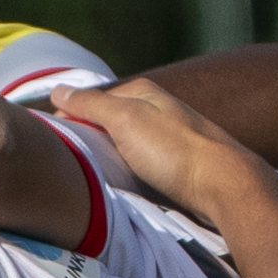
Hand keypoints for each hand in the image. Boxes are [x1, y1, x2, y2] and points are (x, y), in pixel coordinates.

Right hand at [61, 72, 246, 201]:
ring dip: (108, 159)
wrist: (224, 186)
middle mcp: (156, 109)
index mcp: (142, 92)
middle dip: (88, 140)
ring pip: (125, 144)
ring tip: (92, 178)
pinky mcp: (177, 163)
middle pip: (108, 122)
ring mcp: (168, 136)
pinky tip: (124, 185)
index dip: (69, 121)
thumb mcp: (125, 120)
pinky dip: (127, 172)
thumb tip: (58, 91)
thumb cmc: (174, 152)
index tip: (53, 145)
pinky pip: (141, 163)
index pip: (90, 101)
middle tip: (69, 165)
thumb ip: (91, 104)